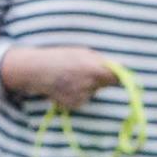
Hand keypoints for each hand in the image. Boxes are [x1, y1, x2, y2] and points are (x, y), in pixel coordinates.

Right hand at [4, 45, 119, 109]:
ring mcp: (82, 97)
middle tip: (86, 70)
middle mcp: (90, 85)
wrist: (36, 70)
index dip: (120, 76)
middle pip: (105, 84)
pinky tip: (66, 86)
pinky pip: (82, 98)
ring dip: (88, 85)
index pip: (118, 78)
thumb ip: (100, 61)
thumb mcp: (82, 52)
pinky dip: (77, 93)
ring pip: (93, 91)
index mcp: (94, 69)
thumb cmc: (60, 57)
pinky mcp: (74, 105)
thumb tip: (118, 67)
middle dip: (101, 78)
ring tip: (71, 77)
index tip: (120, 75)